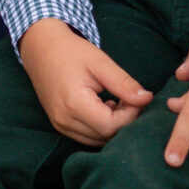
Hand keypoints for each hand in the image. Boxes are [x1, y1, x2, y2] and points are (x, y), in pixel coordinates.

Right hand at [17, 20, 153, 147]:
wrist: (41, 48)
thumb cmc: (71, 52)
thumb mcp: (101, 63)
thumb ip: (124, 83)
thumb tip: (147, 99)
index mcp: (74, 103)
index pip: (112, 126)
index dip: (131, 115)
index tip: (136, 98)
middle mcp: (64, 120)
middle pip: (106, 136)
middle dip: (124, 121)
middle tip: (129, 99)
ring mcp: (60, 125)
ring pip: (98, 140)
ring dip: (114, 126)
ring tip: (117, 101)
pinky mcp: (60, 126)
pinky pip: (88, 137)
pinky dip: (102, 127)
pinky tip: (104, 107)